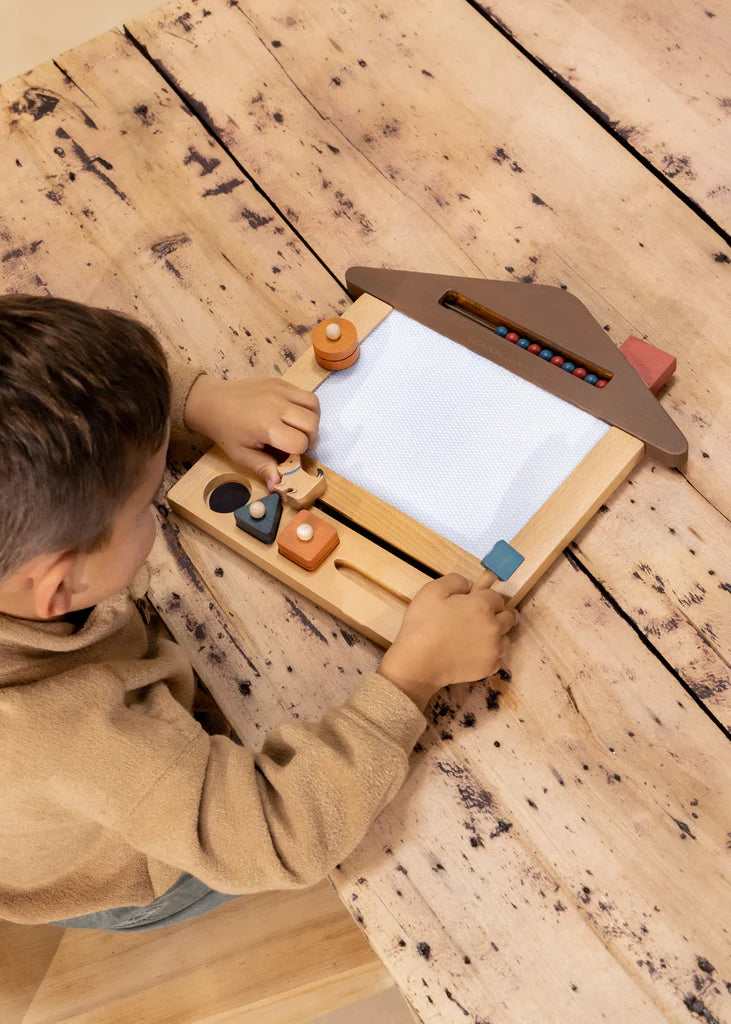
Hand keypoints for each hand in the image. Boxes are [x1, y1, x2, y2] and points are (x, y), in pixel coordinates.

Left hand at [184, 376, 319, 488]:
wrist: (212, 402)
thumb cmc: (226, 431)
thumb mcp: (241, 455)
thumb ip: (263, 468)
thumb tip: (278, 485)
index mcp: (267, 427)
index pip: (300, 442)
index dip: (299, 452)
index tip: (291, 454)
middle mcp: (277, 406)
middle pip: (312, 423)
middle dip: (311, 438)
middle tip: (301, 443)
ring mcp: (279, 390)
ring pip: (313, 404)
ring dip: (313, 419)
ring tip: (302, 428)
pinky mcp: (280, 382)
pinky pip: (304, 393)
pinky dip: (306, 406)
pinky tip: (294, 415)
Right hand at [378, 574, 518, 710]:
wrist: (418, 663)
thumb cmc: (423, 624)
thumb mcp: (432, 591)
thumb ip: (455, 581)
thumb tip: (470, 584)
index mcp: (482, 605)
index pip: (496, 597)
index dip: (487, 597)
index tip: (478, 601)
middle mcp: (494, 626)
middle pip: (508, 616)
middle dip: (500, 613)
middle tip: (488, 616)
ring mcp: (494, 649)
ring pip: (507, 637)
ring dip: (499, 634)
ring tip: (484, 636)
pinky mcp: (490, 667)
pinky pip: (500, 656)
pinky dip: (494, 653)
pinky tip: (480, 652)